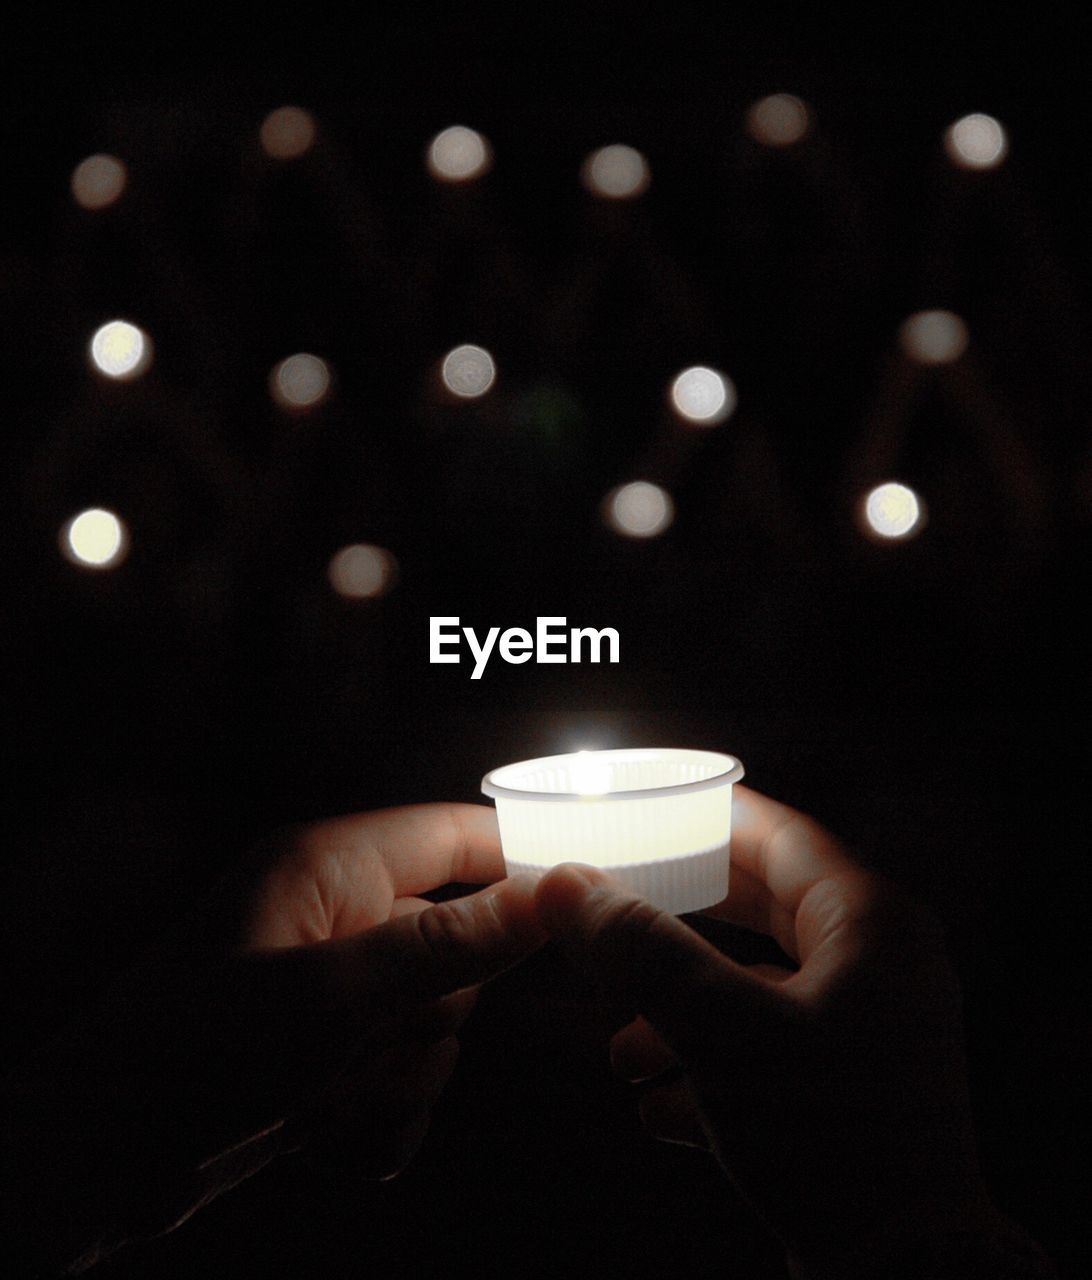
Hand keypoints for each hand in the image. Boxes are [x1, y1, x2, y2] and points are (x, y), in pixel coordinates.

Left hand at [3, 803, 542, 1273]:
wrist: (95, 1161)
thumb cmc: (196, 1053)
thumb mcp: (335, 994)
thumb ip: (451, 946)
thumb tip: (551, 894)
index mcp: (331, 867)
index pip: (455, 835)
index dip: (521, 861)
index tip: (583, 904)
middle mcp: (336, 920)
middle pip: (457, 952)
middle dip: (430, 1018)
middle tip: (381, 1041)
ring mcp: (331, 993)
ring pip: (432, 1030)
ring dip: (397, 1080)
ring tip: (330, 1099)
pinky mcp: (326, 1057)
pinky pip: (400, 1083)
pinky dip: (374, 1121)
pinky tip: (319, 1134)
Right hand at [534, 786, 1051, 1277]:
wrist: (901, 1278)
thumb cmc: (831, 1138)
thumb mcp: (723, 1032)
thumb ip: (641, 951)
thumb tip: (563, 883)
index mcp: (869, 923)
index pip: (777, 835)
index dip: (703, 818)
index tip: (642, 811)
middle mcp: (877, 966)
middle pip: (760, 911)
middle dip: (678, 923)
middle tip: (614, 908)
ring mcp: (868, 1033)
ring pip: (756, 991)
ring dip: (682, 1011)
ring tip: (621, 1047)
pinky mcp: (852, 1094)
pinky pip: (769, 1056)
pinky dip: (711, 1070)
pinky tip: (658, 1108)